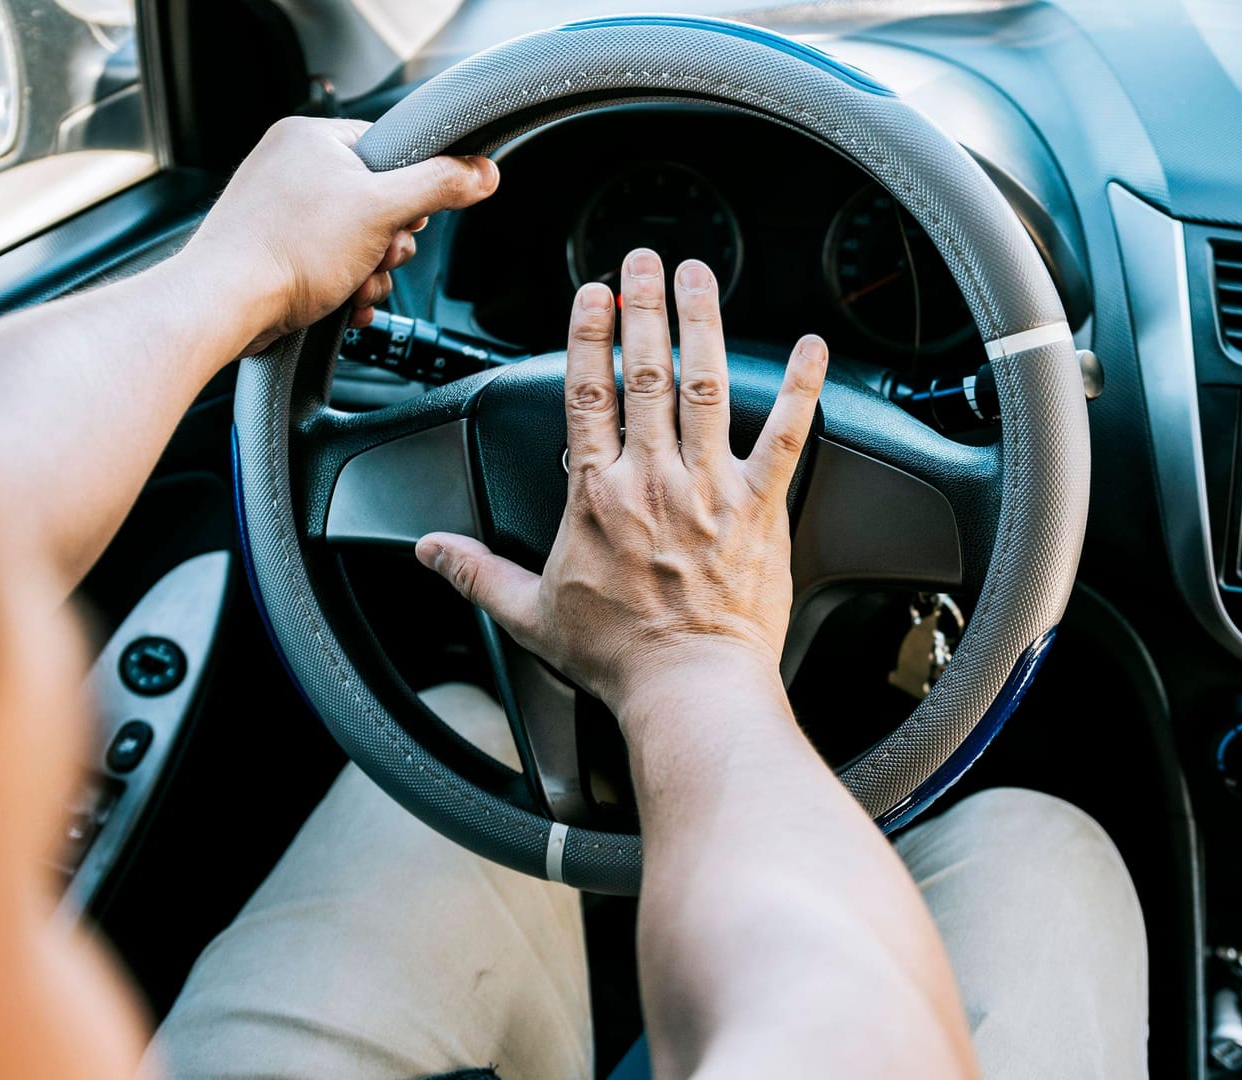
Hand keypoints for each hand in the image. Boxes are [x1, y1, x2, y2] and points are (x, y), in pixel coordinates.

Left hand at [180, 117, 498, 355]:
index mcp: (312, 138)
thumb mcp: (382, 210)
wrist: (226, 304)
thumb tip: (482, 172)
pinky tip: (342, 303)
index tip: (408, 218)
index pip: (390, 150)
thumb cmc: (287, 249)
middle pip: (380, 202)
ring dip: (370, 273)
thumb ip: (439, 186)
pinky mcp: (277, 250)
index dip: (412, 191)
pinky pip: (332, 264)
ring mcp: (281, 211)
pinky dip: (346, 288)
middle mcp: (293, 167)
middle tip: (375, 255)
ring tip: (351, 284)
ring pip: (359, 241)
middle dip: (389, 244)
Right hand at [415, 249, 827, 715]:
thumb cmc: (618, 659)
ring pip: (706, 387)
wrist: (688, 689)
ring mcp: (710, 489)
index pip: (587, 394)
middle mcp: (653, 480)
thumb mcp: (530, 615)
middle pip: (646, 373)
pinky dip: (801, 389)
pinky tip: (811, 347)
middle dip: (644, 306)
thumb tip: (430, 551)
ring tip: (700, 276)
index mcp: (597, 497)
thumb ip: (477, 573)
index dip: (588, 335)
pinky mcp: (759, 508)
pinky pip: (786, 437)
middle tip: (644, 259)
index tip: (592, 294)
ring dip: (703, 324)